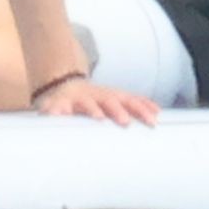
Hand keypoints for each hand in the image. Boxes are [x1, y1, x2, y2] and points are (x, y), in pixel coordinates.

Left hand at [32, 76, 159, 126]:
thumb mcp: (52, 105)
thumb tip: (51, 114)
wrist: (67, 86)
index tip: (98, 118)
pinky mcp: (119, 97)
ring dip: (140, 109)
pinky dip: (146, 105)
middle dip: (119, 110)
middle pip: (110, 100)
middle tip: (126, 122)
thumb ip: (52, 110)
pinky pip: (135, 99)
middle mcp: (98, 94)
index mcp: (81, 98)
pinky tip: (157, 112)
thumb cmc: (61, 102)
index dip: (92, 109)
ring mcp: (110, 93)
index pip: (87, 103)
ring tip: (152, 121)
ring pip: (127, 99)